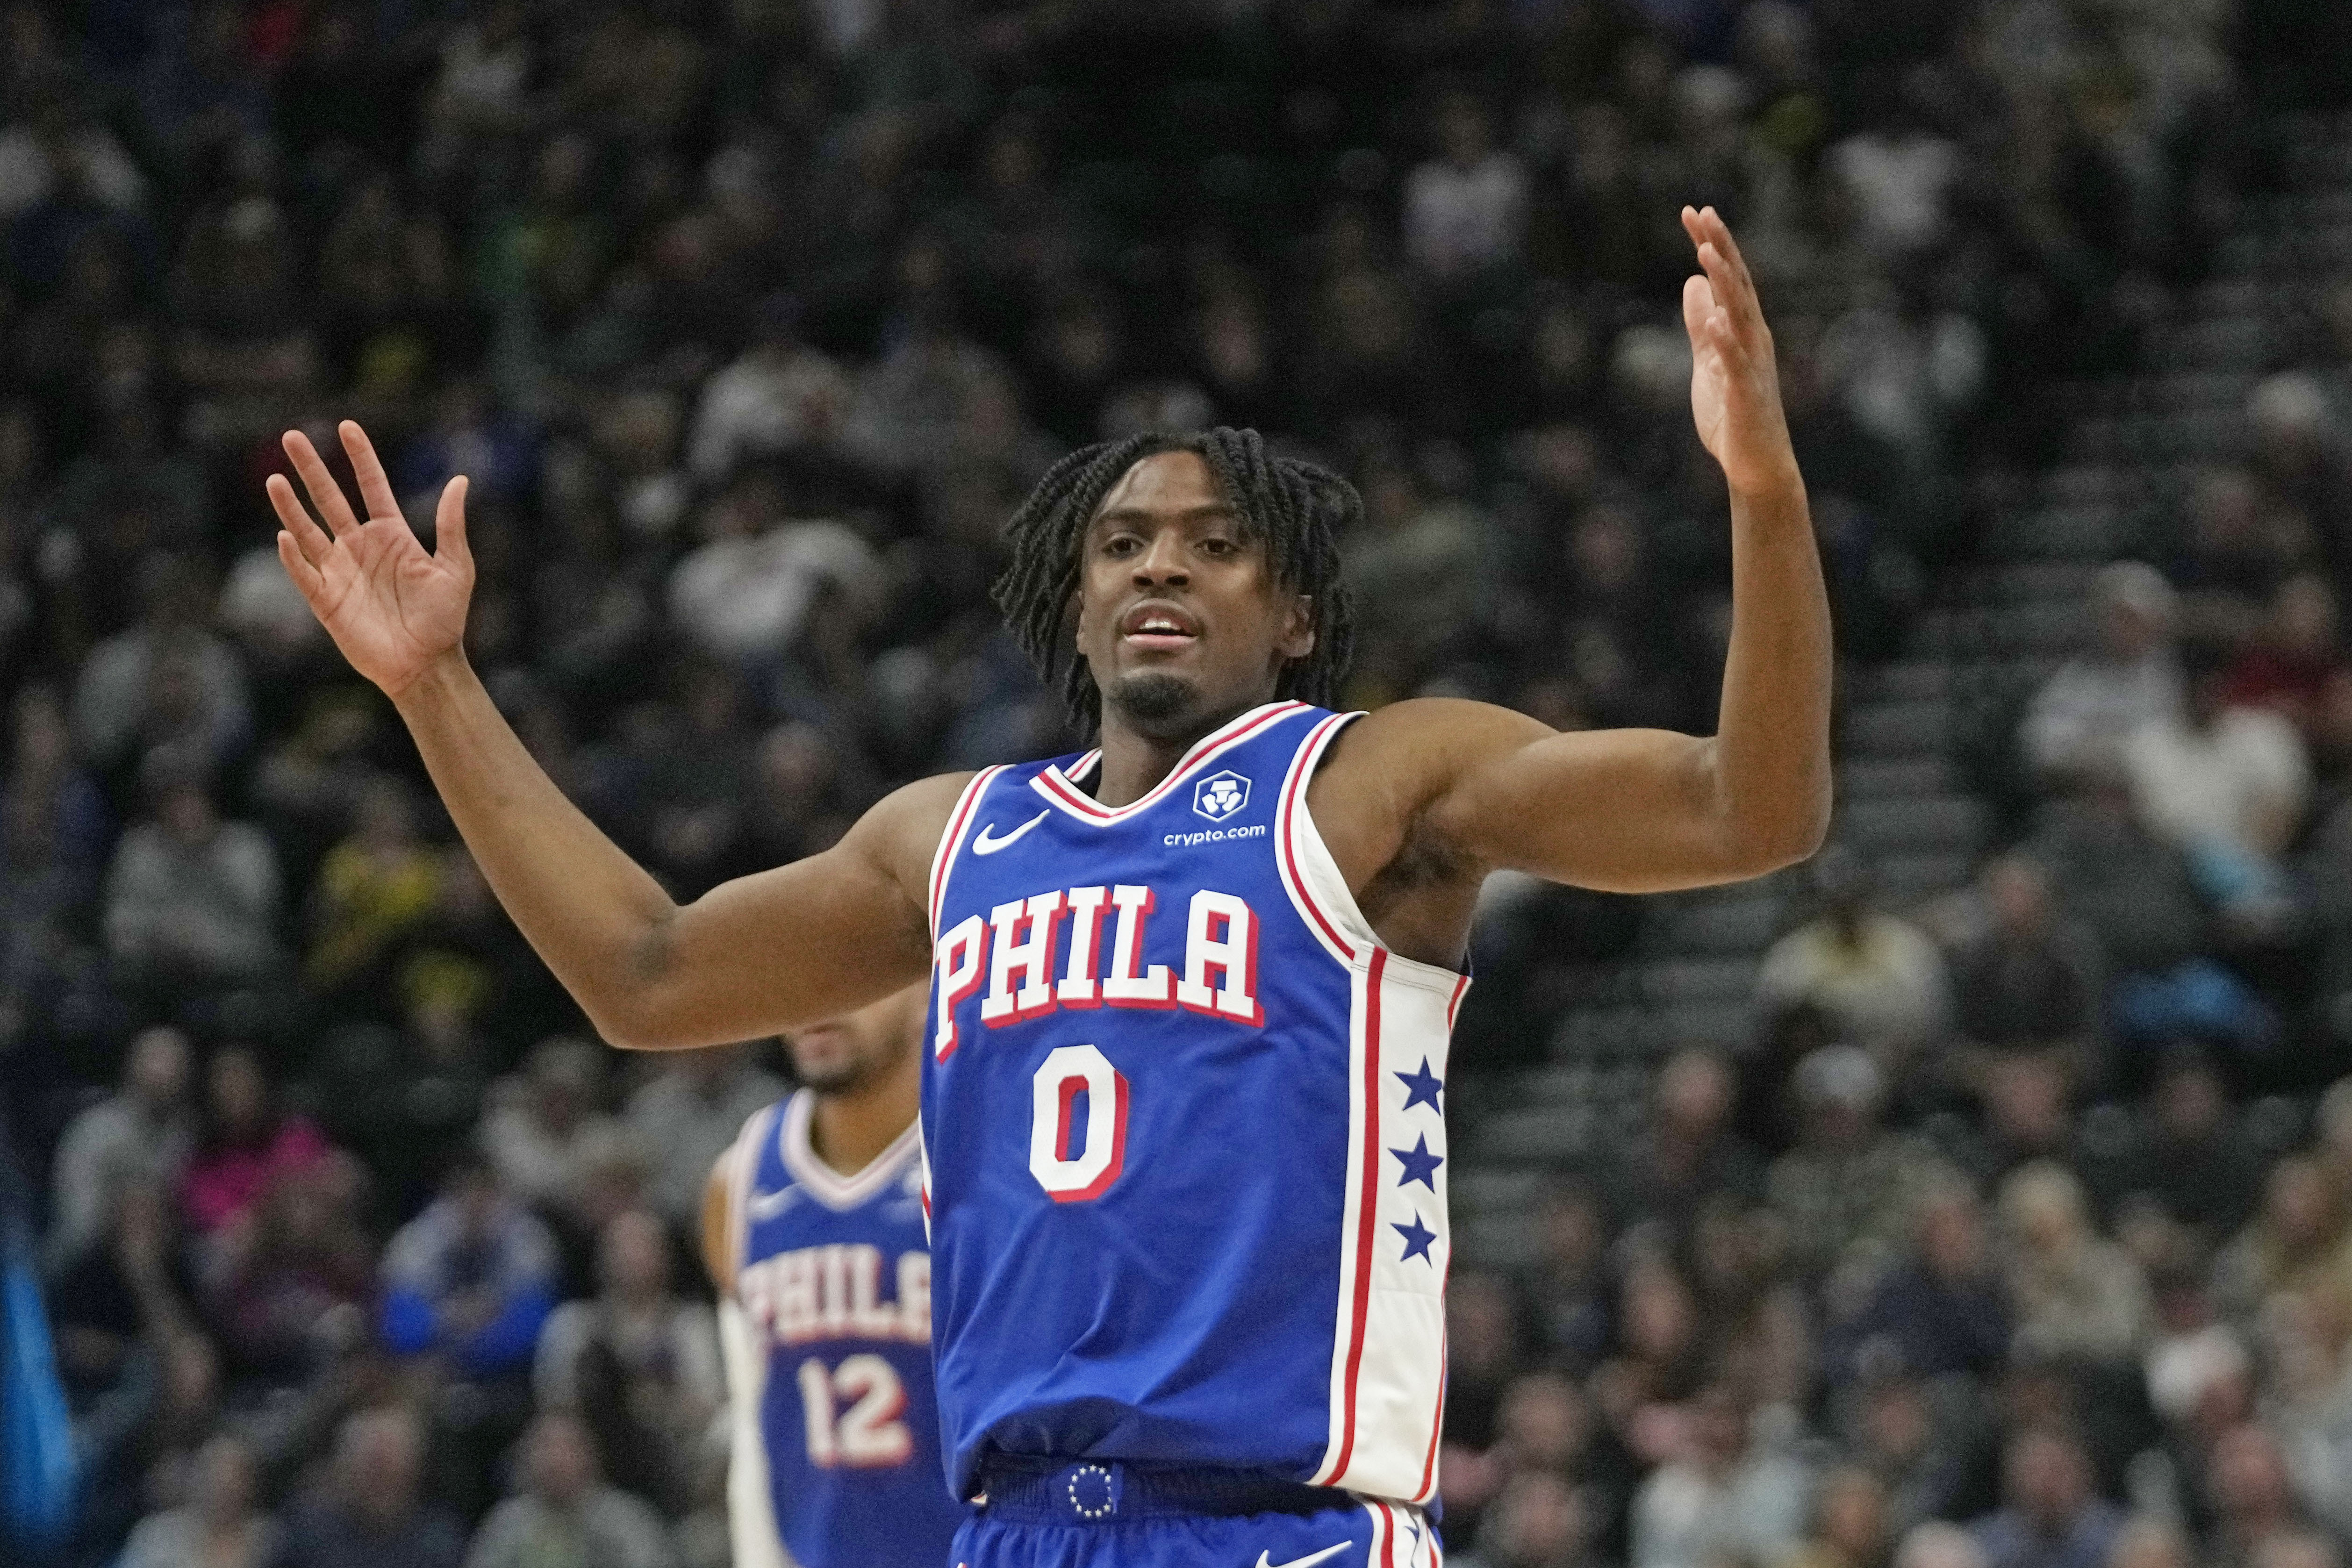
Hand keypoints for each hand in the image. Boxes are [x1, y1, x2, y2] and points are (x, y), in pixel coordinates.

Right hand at [268, 421, 473, 697]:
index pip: (371, 486)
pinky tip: (285, 535)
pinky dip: (293, 556)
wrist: (427, 664)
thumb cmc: (444, 619)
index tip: (347, 426)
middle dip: (312, 468)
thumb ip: (451, 524)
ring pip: (309, 530)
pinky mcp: (326, 600)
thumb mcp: (455, 568)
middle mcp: (361, 547)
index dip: (360, 457)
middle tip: (292, 436)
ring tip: (276, 478)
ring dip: (291, 505)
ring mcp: (340, 571)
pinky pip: (305, 573)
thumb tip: (461, 479)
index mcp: (391, 535)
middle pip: (330, 499)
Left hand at [1680, 206, 1799, 496]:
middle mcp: (1753, 337)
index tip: (1694, 212)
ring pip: (1739, 314)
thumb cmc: (1733, 413)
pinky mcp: (1746, 393)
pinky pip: (1736, 363)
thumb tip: (1692, 284)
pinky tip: (1715, 320)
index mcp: (1744, 328)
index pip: (1728, 277)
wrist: (1755, 464)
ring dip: (1724, 283)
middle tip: (1702, 212)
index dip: (1713, 243)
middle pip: (1736, 283)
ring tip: (1706, 252)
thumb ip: (1700, 323)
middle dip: (1720, 247)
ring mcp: (1752, 364)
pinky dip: (1726, 341)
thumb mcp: (1708, 359)